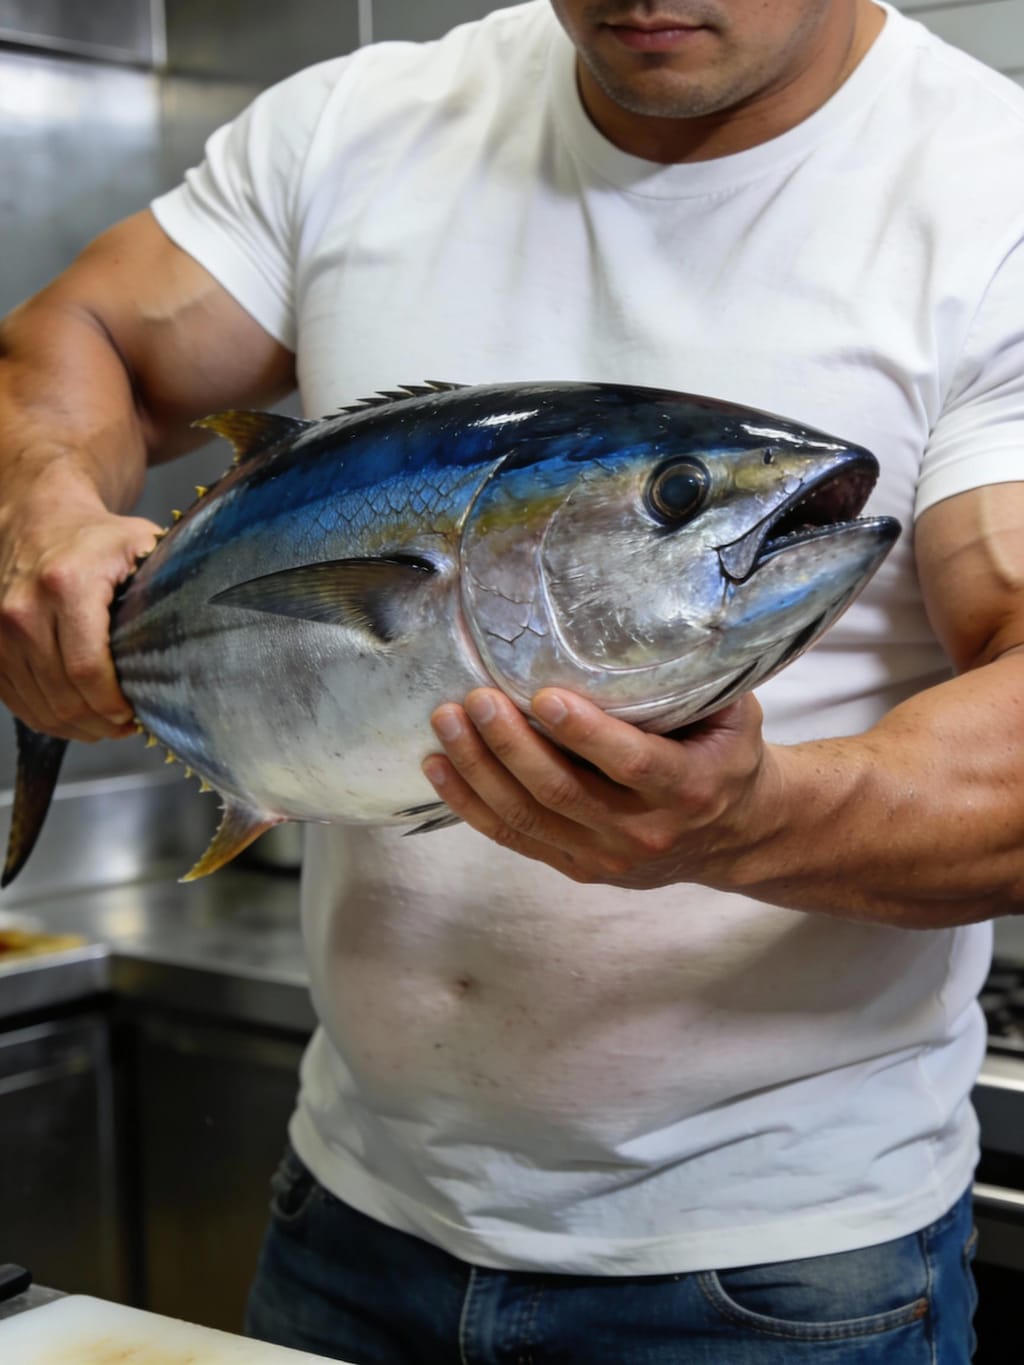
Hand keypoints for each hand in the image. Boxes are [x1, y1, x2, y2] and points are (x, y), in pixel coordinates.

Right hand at [0, 490, 159, 740]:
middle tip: (128, 724)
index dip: (114, 703)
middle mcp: (23, 611)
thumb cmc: (95, 538)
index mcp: (66, 585)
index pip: (88, 669)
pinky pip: (18, 703)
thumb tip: (207, 628)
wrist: (35, 519)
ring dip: (78, 727)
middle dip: (102, 722)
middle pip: (64, 696)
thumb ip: (170, 583)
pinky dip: (50, 719)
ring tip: (108, 724)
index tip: (136, 712)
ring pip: (40, 707)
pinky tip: (78, 716)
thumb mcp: (140, 545)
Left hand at [423, 687, 781, 888]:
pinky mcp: (577, 867)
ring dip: (480, 770)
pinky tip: (439, 768)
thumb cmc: (726, 756)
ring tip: (447, 723)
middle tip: (476, 699)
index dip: (587, 734)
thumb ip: (696, 681)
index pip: (634, 764)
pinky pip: (514, 837)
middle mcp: (646, 832)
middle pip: (565, 792)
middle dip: (513, 745)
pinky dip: (471, 804)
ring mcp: (606, 857)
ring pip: (529, 817)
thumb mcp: (734, 715)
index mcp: (690, 788)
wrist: (736, 835)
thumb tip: (654, 614)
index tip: (544, 695)